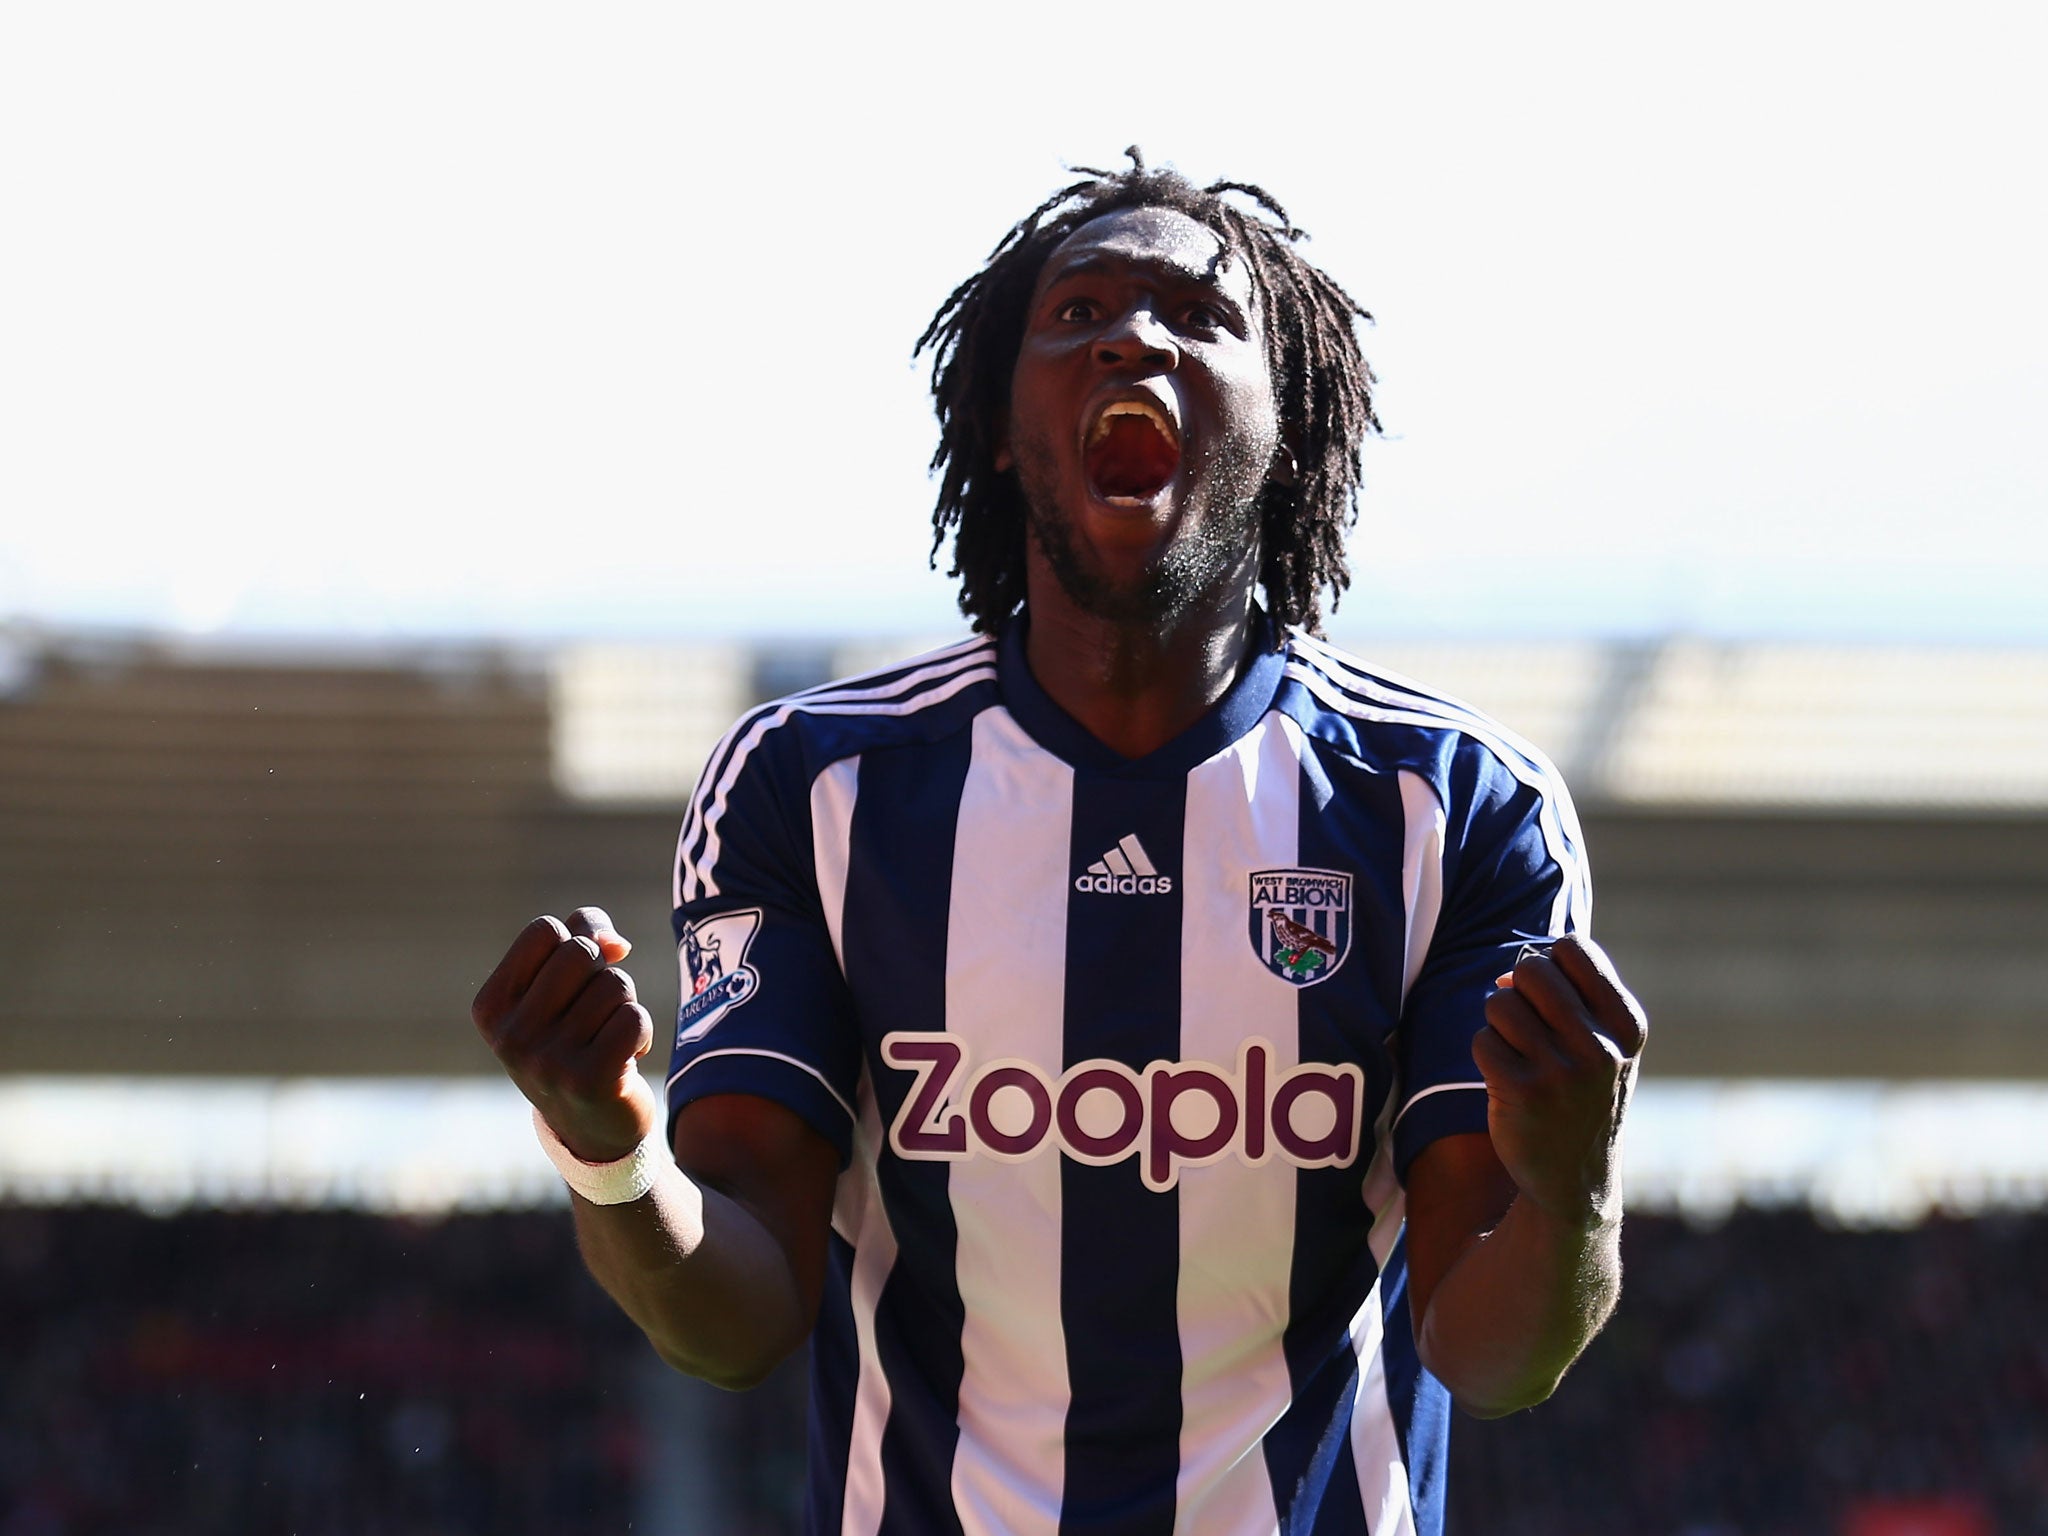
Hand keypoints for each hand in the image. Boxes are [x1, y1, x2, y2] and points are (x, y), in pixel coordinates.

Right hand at [471, 906, 657, 1163]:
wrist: (591, 1127)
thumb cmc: (575, 1039)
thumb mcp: (562, 986)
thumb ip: (583, 936)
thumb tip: (616, 943)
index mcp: (489, 1007)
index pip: (544, 930)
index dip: (575, 943)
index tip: (574, 983)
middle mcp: (510, 1036)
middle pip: (581, 951)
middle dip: (602, 973)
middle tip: (595, 1014)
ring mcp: (546, 1061)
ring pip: (615, 984)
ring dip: (624, 1006)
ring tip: (606, 1039)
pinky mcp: (589, 1080)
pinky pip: (635, 1017)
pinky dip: (642, 1031)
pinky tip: (624, 1060)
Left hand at [1472, 934, 1647, 1225]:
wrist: (1574, 1179)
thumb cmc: (1583, 1096)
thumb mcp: (1605, 1046)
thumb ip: (1572, 998)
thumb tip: (1510, 972)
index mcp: (1626, 1026)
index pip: (1572, 948)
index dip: (1550, 963)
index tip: (1554, 996)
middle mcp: (1600, 1046)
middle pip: (1531, 970)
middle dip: (1518, 989)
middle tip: (1529, 1025)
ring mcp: (1561, 1071)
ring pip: (1499, 1004)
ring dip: (1499, 1025)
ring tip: (1520, 1055)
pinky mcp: (1521, 1092)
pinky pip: (1481, 1040)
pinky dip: (1486, 1054)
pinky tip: (1506, 1079)